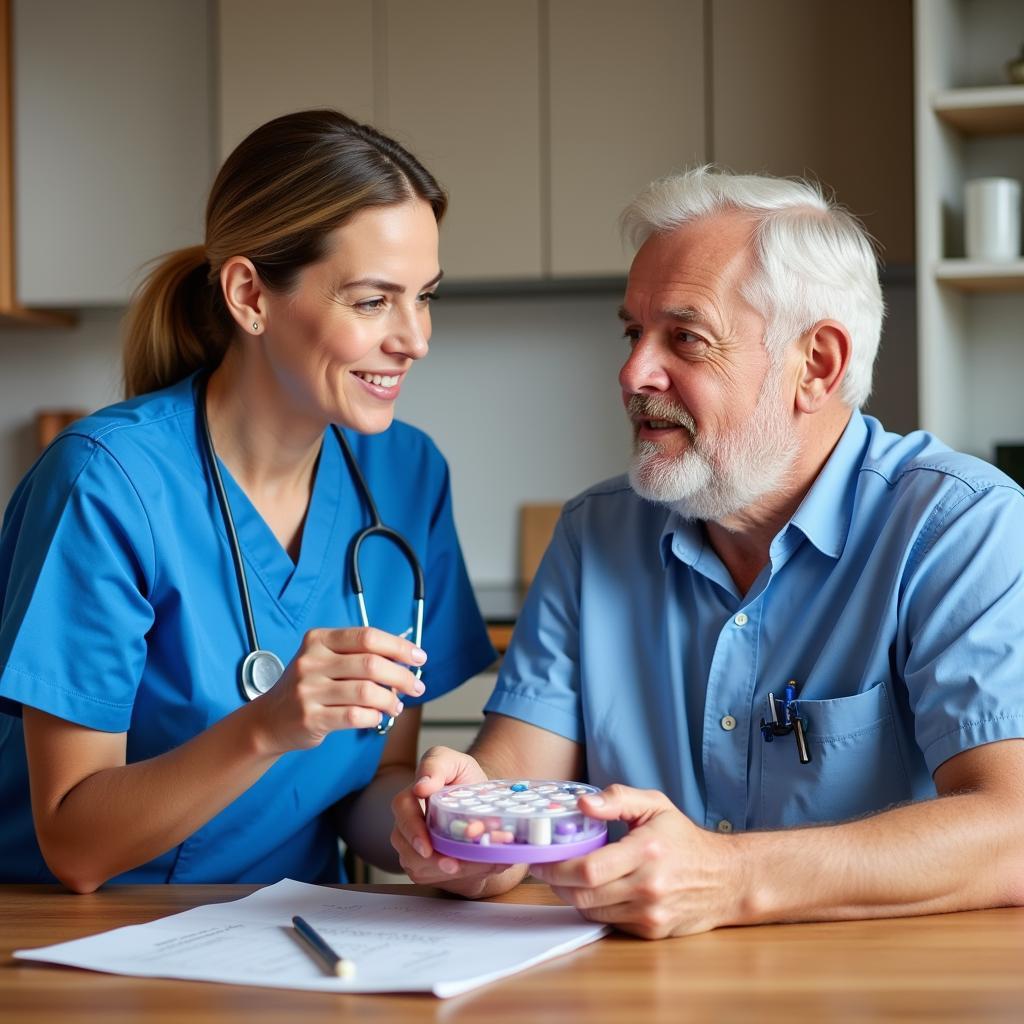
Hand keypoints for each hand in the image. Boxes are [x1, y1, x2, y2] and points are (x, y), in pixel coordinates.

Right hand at [249, 627, 426, 754]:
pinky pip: (355, 716)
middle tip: (417, 686)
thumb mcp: (324, 660)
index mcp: (318, 640)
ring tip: (397, 705)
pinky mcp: (310, 718)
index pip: (367, 636)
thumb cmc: (308, 688)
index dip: (398, 646)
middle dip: (402, 676)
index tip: (419, 657)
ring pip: (366, 692)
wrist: (268, 720)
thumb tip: (405, 661)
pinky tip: (378, 717)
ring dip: (391, 700)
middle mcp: (311, 661)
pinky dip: (374, 717)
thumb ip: (358, 656)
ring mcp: (308, 690)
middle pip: (371, 664)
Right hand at [390, 746, 526, 897]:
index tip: (426, 845)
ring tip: (479, 865)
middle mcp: (407, 826)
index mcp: (411, 798)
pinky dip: (463, 876)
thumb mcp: (457, 763)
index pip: (403, 811)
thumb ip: (437, 764)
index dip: (413, 830)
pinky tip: (481, 867)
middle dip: (432, 861)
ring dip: (452, 870)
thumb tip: (421, 785)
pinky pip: (437, 879)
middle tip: (453, 865)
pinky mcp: (427, 869)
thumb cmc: (465, 782)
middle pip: (408, 849)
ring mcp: (414, 850)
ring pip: (422, 869)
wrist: (482, 808)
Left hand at [530, 784, 740, 938]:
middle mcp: (648, 887)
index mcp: (646, 851)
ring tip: (568, 878)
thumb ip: (617, 799)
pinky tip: (597, 891)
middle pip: (584, 895)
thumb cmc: (684, 839)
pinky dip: (596, 908)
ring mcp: (650, 913)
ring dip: (573, 896)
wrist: (725, 880)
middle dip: (557, 883)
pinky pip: (608, 922)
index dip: (557, 867)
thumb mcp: (655, 805)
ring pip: (592, 911)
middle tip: (545, 870)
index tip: (540, 859)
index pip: (588, 869)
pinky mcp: (651, 931)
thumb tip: (583, 804)